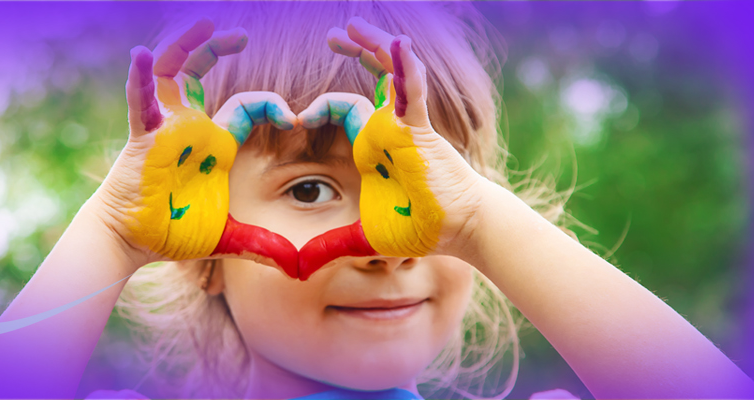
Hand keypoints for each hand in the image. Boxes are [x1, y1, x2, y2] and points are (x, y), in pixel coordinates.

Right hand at [96, 19, 299, 275]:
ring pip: (174, 73)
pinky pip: (141, 102)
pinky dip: (141, 79)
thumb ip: (260, 244)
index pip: (247, 108)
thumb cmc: (173, 232)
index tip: (295, 117)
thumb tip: (295, 265)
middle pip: (201, 72)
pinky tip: (142, 55)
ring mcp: (165, 127)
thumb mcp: (226, 237)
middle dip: (218, 48)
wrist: (132, 242)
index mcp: (215, 144)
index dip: (272, 106)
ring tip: (204, 24)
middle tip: (240, 34)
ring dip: (187, 46)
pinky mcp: (143, 136)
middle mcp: (190, 127)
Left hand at [296, 18, 489, 276]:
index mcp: (371, 146)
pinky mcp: (420, 129)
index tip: (296, 119)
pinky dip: (406, 69)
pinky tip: (400, 45)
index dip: (319, 107)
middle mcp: (387, 128)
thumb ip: (331, 246)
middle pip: (367, 79)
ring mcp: (404, 124)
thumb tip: (299, 269)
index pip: (342, 109)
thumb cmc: (419, 228)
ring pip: (389, 74)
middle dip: (353, 52)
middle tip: (332, 34)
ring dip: (374, 47)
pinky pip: (412, 92)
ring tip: (353, 24)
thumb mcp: (363, 238)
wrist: (457, 231)